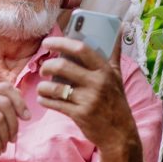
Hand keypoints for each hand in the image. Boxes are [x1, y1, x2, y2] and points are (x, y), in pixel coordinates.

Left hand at [36, 36, 139, 154]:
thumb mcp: (117, 76)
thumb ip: (114, 53)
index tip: (48, 42)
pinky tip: (43, 98)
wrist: (120, 133)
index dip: (61, 43)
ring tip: (43, 87)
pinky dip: (45, 100)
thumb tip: (120, 27)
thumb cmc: (116, 101)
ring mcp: (88, 100)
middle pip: (63, 67)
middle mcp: (97, 83)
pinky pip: (55, 104)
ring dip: (43, 86)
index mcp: (105, 70)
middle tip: (44, 69)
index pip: (81, 49)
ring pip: (55, 87)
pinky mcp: (80, 115)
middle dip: (47, 66)